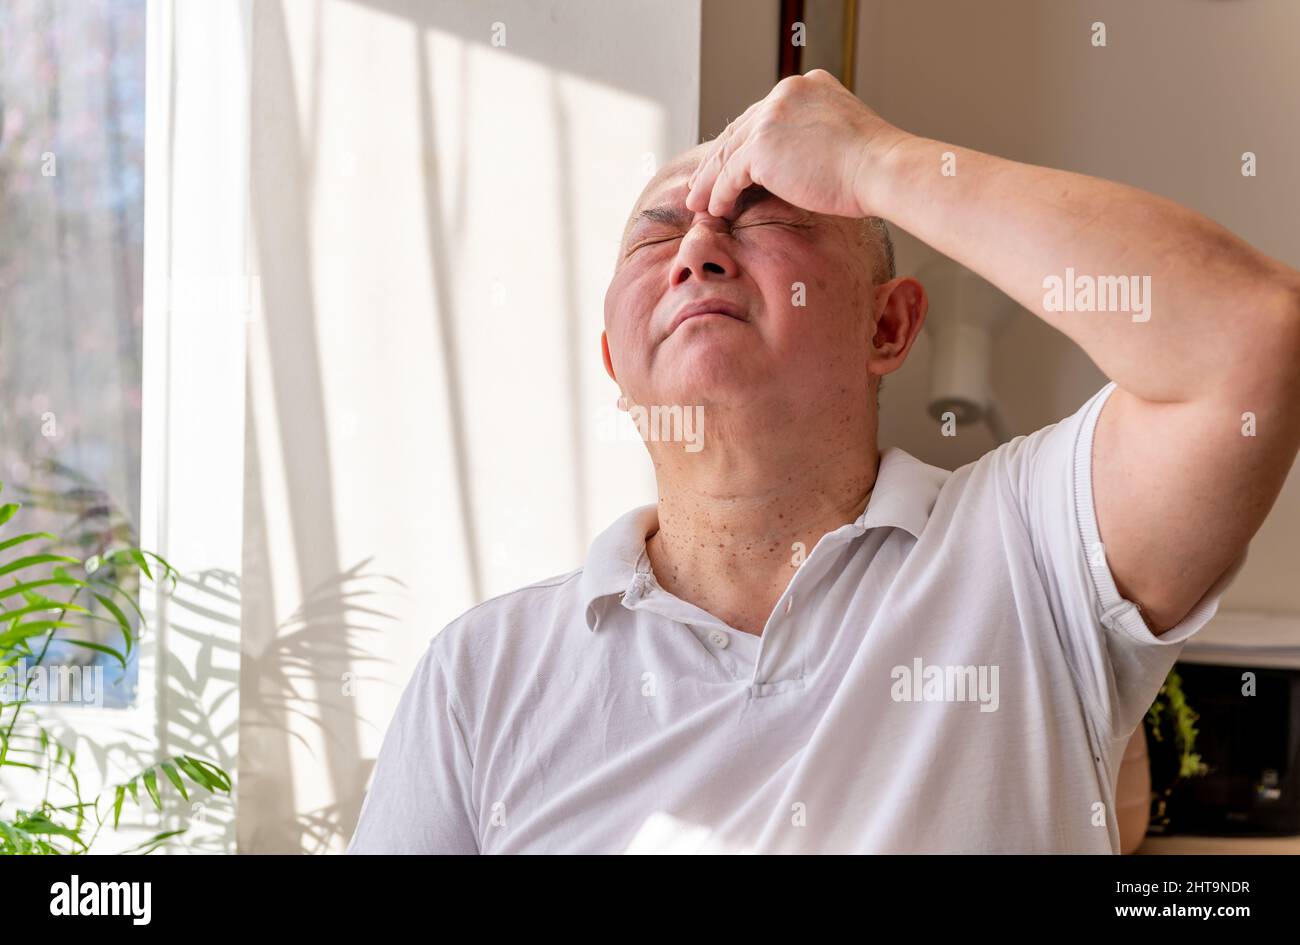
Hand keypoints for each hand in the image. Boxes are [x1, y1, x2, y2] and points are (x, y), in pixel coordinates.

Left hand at [685, 69, 904, 219]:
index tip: (729, 163)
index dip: (742, 143)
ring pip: (728, 153)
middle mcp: (784, 94)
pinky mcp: (761, 146)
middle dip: (718, 161)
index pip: (762, 116)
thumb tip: (795, 165)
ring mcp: (771, 117)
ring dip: (710, 181)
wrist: (883, 169)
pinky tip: (715, 209)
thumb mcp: (841, 136)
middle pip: (739, 131)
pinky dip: (719, 193)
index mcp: (805, 86)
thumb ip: (813, 137)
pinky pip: (729, 174)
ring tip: (698, 202)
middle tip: (702, 183)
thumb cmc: (874, 167)